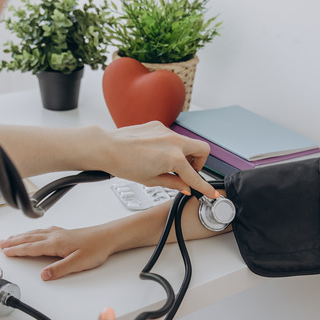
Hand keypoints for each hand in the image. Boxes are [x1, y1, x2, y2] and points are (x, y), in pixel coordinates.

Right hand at [0, 226, 114, 280]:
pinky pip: (43, 231)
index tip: (5, 252)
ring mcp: (60, 234)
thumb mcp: (78, 263)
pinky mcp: (66, 233)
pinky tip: (35, 233)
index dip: (17, 250)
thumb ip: (60, 269)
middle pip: (29, 239)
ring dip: (21, 236)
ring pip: (35, 234)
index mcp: (55, 244)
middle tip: (1, 244)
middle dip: (14, 242)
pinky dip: (34, 232)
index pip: (31, 248)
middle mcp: (55, 236)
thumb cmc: (96, 248)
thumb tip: (44, 275)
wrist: (109, 237)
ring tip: (11, 238)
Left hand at [101, 122, 219, 198]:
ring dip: (184, 154)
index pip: (195, 176)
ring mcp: (167, 131)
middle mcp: (174, 142)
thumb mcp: (151, 180)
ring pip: (187, 142)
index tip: (212, 194)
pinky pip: (172, 137)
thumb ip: (173, 183)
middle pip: (203, 150)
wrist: (107, 147)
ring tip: (167, 164)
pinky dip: (171, 146)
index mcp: (174, 158)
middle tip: (187, 172)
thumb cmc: (124, 164)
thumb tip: (185, 187)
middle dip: (199, 162)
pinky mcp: (158, 125)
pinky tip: (155, 154)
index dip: (204, 188)